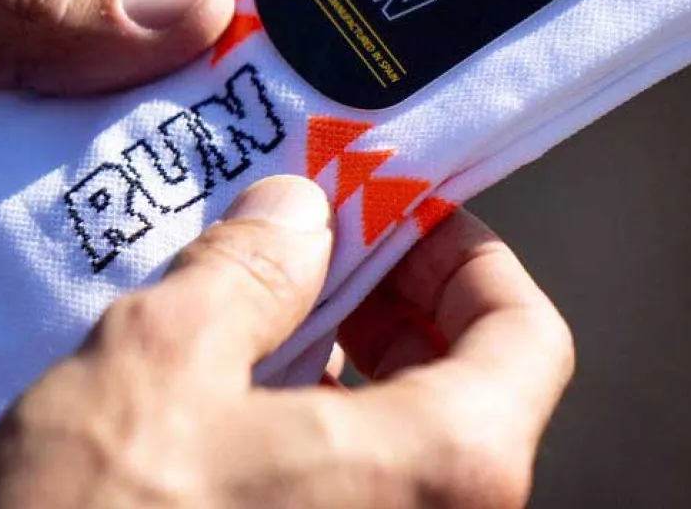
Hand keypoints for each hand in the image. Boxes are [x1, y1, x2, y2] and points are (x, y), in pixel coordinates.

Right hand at [0, 177, 573, 508]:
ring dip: (353, 353)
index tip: (399, 214)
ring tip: (270, 304)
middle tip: (325, 247)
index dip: (467, 256)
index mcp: (438, 473)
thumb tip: (300, 210)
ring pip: (408, 437)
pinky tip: (241, 390)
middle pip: (473, 385)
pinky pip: (356, 487)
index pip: (527, 338)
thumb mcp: (163, 359)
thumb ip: (250, 267)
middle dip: (401, 298)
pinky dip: (320, 419)